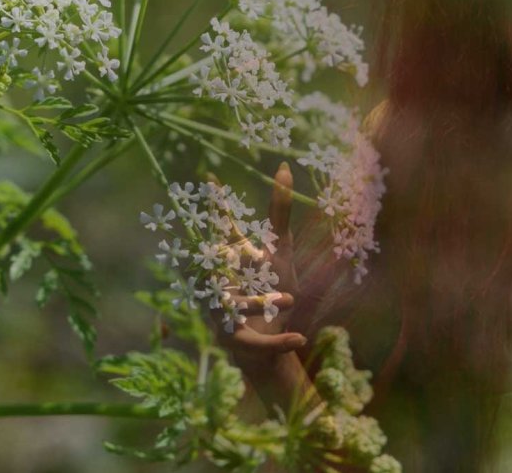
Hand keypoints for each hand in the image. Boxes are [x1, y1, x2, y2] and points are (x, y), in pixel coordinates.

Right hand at [216, 162, 312, 405]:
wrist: (275, 338)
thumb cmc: (272, 289)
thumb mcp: (281, 250)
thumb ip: (280, 212)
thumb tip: (283, 167)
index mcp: (235, 259)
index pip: (225, 230)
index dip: (218, 205)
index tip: (210, 178)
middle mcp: (223, 283)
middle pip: (219, 270)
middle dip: (227, 262)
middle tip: (231, 250)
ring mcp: (227, 313)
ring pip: (239, 306)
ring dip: (264, 304)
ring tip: (290, 299)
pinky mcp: (239, 342)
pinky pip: (258, 343)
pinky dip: (279, 342)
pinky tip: (300, 337)